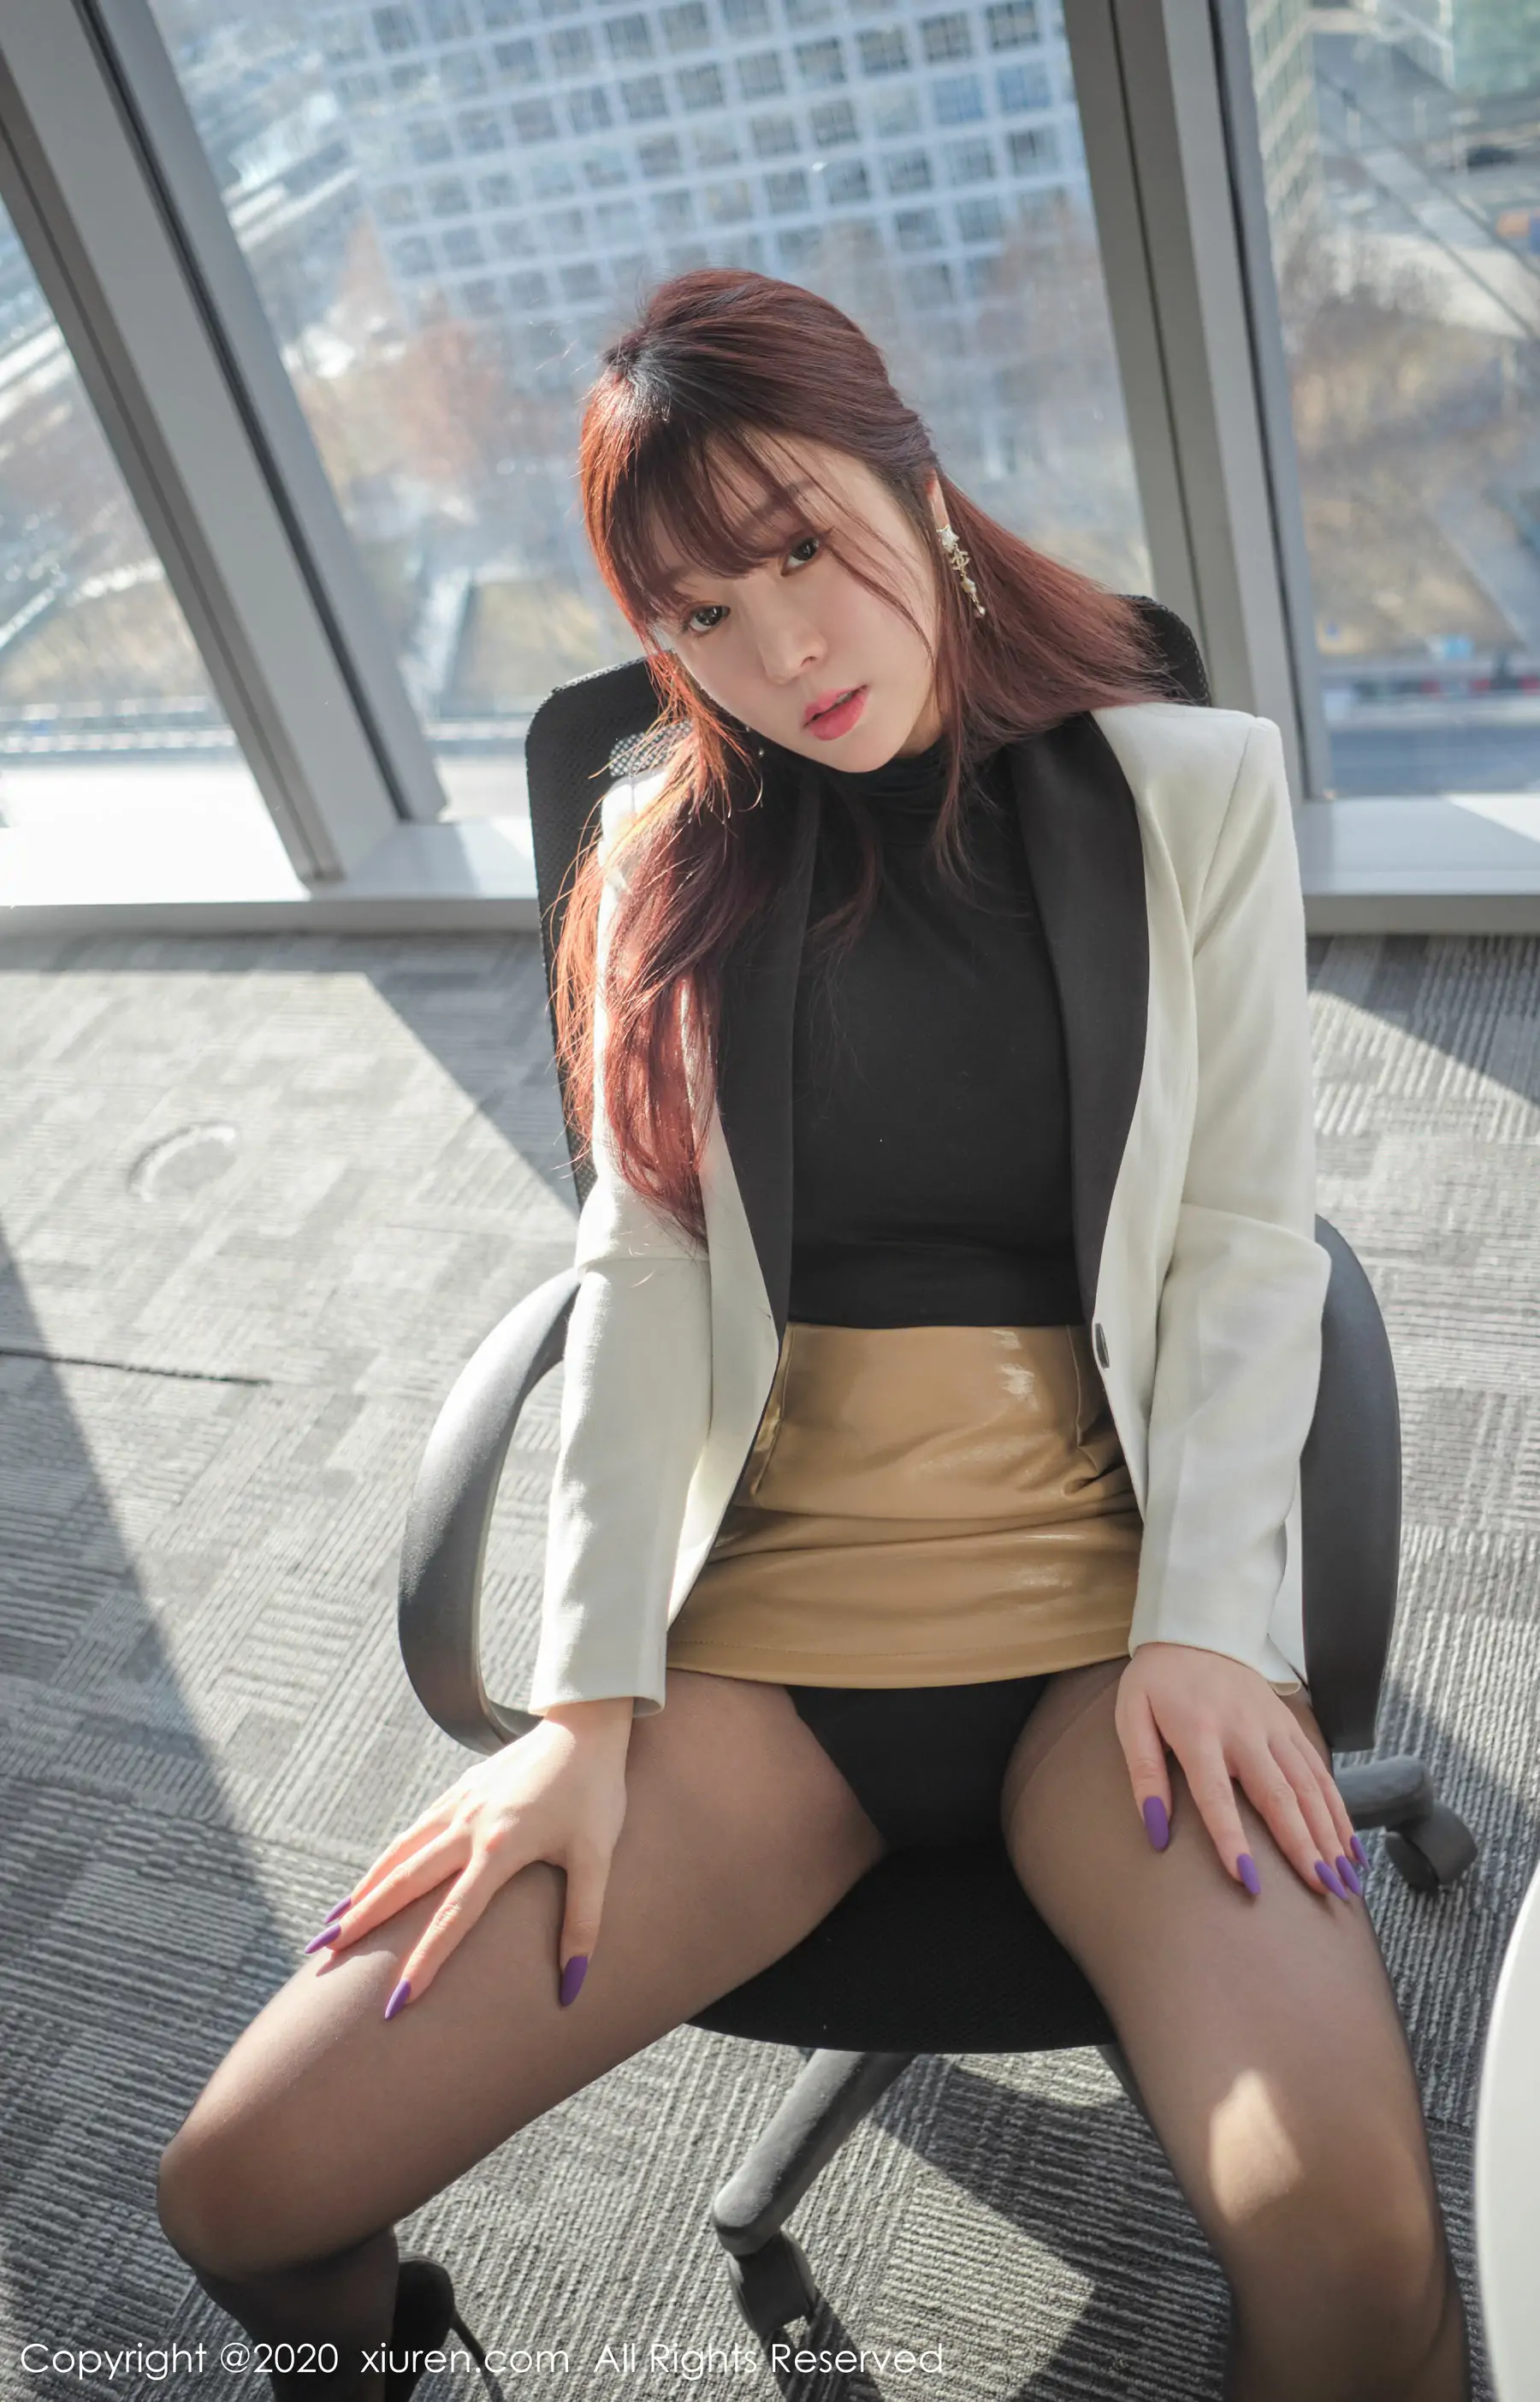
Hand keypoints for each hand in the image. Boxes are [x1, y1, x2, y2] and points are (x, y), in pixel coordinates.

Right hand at [305, 1705, 632, 2016]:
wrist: (586, 1724)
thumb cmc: (597, 1792)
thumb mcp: (597, 1857)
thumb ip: (583, 1923)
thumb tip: (571, 1987)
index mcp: (500, 1847)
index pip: (453, 1918)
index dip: (425, 1963)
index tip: (397, 2002)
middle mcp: (467, 1826)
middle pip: (402, 1884)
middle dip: (362, 1925)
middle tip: (322, 1958)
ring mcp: (458, 1805)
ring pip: (397, 1855)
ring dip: (362, 1892)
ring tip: (330, 1926)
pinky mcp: (459, 1789)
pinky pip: (411, 1833)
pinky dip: (384, 1861)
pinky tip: (371, 1881)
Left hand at [1115, 1642, 1363, 1900]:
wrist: (1197, 1628)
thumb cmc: (1158, 1681)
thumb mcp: (1133, 1718)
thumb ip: (1143, 1773)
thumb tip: (1155, 1831)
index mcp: (1199, 1733)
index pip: (1216, 1795)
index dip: (1231, 1839)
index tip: (1247, 1880)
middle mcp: (1244, 1732)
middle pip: (1279, 1796)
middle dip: (1303, 1845)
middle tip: (1323, 1890)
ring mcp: (1274, 1729)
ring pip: (1309, 1787)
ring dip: (1330, 1835)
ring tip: (1345, 1880)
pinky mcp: (1291, 1727)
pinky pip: (1320, 1772)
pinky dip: (1339, 1811)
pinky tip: (1351, 1846)